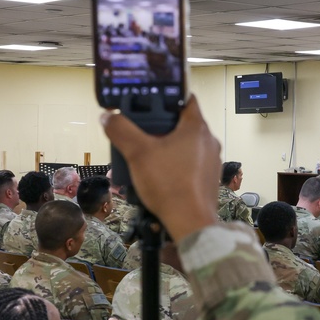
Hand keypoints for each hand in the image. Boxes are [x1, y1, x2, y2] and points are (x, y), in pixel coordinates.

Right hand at [101, 98, 219, 240]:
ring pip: (186, 147)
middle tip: (141, 134)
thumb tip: (108, 116)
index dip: (166, 97)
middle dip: (161, 128)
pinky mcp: (209, 179)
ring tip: (146, 158)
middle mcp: (209, 141)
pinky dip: (175, 167)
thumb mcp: (137, 153)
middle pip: (183, 124)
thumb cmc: (169, 185)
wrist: (190, 222)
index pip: (185, 99)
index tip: (150, 102)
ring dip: (166, 149)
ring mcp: (212, 162)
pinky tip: (159, 177)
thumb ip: (120, 130)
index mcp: (197, 127)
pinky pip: (190, 165)